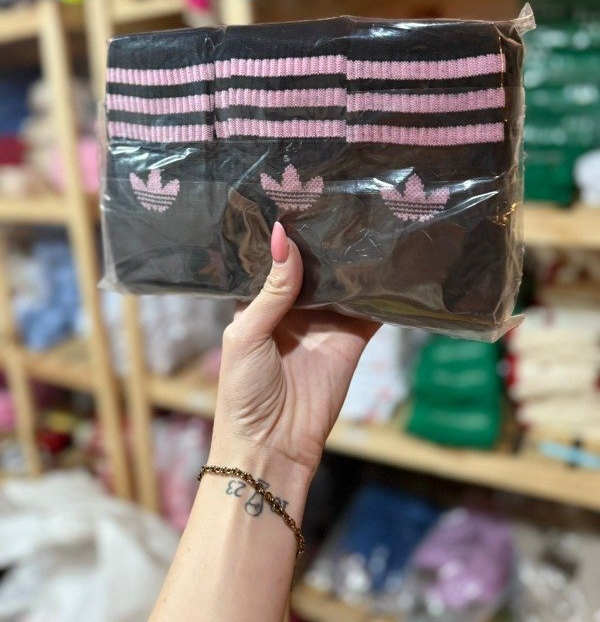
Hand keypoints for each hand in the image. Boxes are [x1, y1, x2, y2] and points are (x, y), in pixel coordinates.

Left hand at [210, 222, 379, 479]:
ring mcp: (325, 323)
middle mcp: (294, 308)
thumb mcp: (248, 334)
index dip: (287, 236)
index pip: (276, 261)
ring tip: (367, 218)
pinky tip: (389, 261)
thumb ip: (272, 288)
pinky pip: (368, 310)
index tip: (301, 196)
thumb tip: (283, 236)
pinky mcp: (351, 340)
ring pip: (342, 283)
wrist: (272, 447)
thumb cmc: (243, 390)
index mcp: (260, 303)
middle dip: (325, 241)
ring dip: (352, 260)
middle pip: (313, 267)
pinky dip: (379, 290)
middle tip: (342, 198)